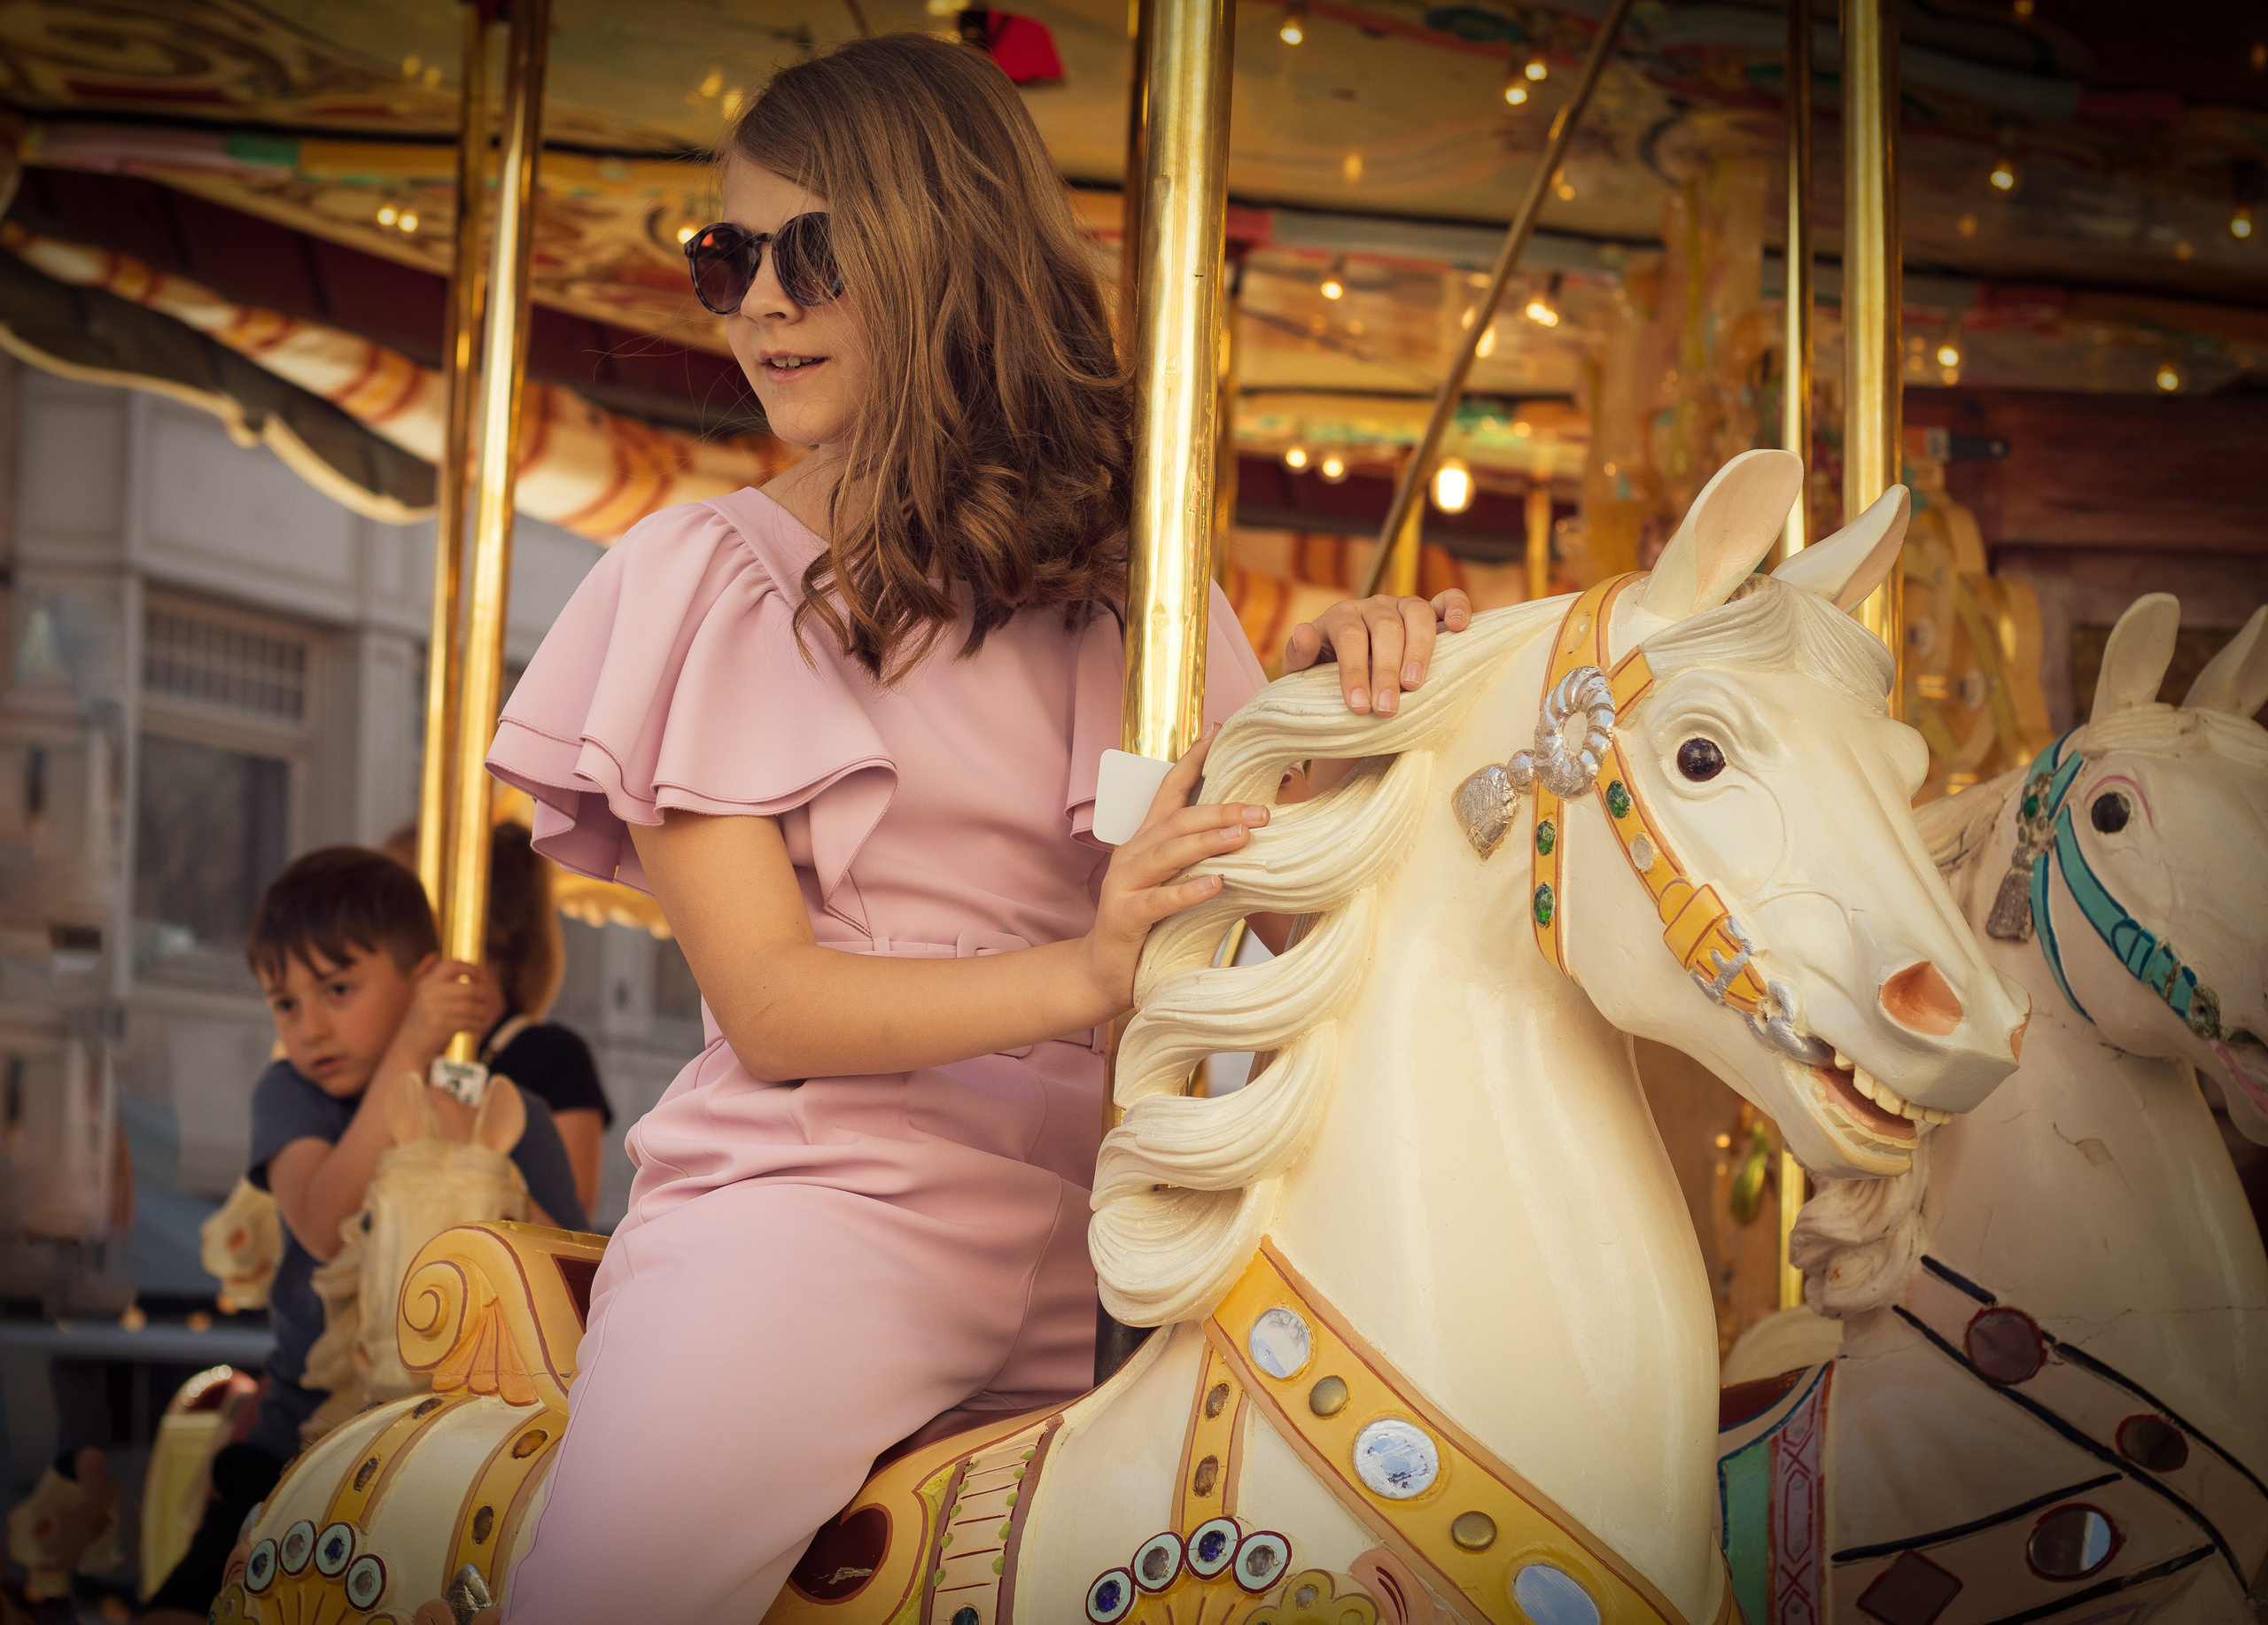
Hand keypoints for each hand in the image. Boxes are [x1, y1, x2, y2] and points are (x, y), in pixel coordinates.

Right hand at [398, 956, 503, 1061]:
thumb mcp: (426, 996)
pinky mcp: (441, 1027)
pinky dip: (477, 1025)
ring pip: (471, 1007)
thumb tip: (469, 970)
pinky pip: (469, 1022)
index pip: (451, 965)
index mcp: (427, 983)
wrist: (409, 1046)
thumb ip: (441, 982)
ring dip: (482, 1012)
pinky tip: (478, 1026)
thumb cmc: (424, 1020)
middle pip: (469, 988)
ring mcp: (435, 1010)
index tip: (482, 977)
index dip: (471, 968)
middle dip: (483, 994)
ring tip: (482, 1015)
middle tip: (485, 1000)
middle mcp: (430, 994)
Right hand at [1079, 728, 1265, 1011]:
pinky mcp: (1124, 917)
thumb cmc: (1148, 926)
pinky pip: (1159, 901)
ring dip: (1208, 842)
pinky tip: (1216, 884)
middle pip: (1177, 821)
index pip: (1168, 790)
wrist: (1101, 972)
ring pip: (1168, 854)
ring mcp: (1123, 884)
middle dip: (1219, 810)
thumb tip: (1250, 833)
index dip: (1191, 760)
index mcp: (1144, 841)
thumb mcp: (1173, 882)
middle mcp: (1131, 854)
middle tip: (1262, 810)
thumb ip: (1199, 857)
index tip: (1218, 732)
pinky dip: (1188, 891)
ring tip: (1244, 835)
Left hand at [1284, 588, 1472, 714]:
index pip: (1349, 637)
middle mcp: (1374, 607)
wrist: (1351, 683)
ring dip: (1418, 649)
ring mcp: (1403, 607)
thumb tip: (1303, 632)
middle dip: (1385, 670)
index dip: (1353, 670)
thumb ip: (1300, 654)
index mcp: (1341, 617)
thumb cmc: (1326, 677)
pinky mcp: (1431, 613)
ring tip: (1413, 685)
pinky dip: (1457, 608)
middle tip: (1385, 708)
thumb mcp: (1303, 672)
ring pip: (1417, 614)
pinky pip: (1448, 601)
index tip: (1357, 706)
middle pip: (1385, 629)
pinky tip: (1459, 626)